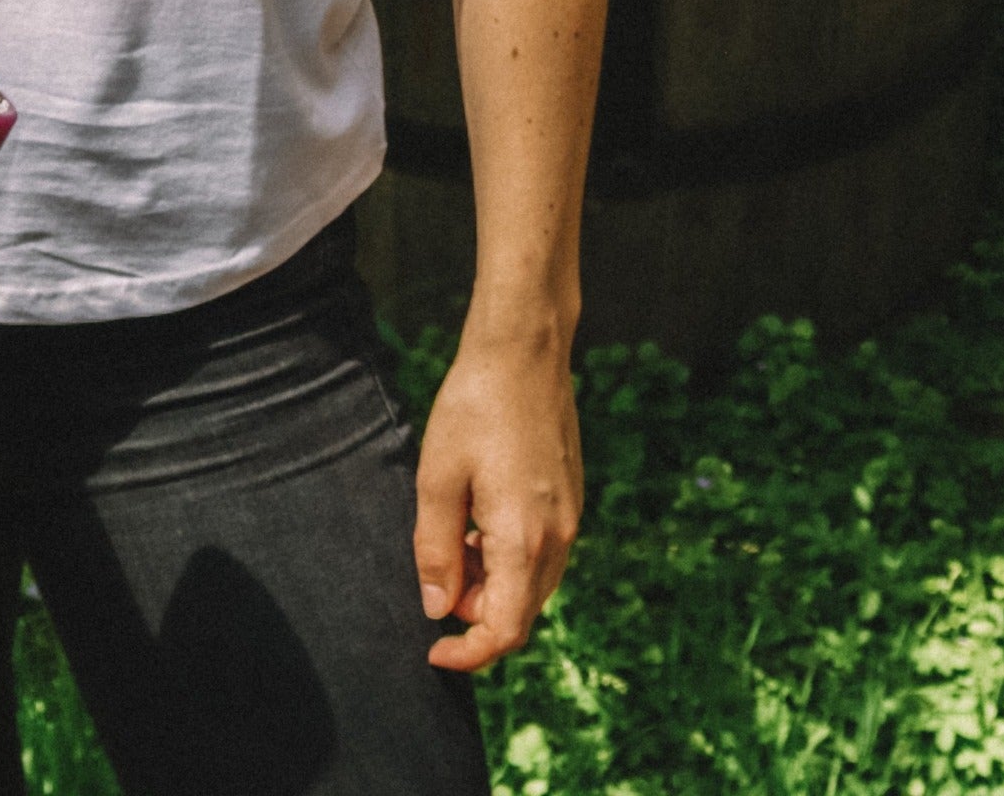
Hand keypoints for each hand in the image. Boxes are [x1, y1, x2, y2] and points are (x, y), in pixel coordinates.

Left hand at [412, 330, 581, 671]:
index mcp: (524, 539)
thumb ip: (435, 548)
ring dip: (492, 583)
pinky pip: (542, 551)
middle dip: (476, 613)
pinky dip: (509, 556)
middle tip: (435, 576)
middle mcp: (558, 537)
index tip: (433, 649)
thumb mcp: (437, 477)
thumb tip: (436, 606)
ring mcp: (570, 516)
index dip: (468, 653)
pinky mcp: (570, 495)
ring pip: (533, 583)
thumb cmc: (474, 406)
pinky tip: (477, 517)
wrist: (524, 348)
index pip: (505, 631)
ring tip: (452, 537)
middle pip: (521, 612)